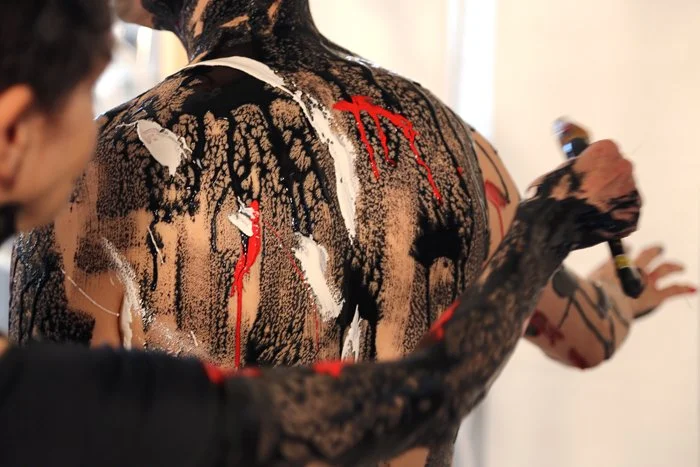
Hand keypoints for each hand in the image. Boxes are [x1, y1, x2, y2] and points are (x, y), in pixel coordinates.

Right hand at [527, 140, 641, 249]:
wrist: (558, 226)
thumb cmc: (554, 196)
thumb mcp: (560, 172)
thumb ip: (578, 169)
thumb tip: (581, 174)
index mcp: (605, 151)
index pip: (606, 153)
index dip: (595, 166)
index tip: (586, 176)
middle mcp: (623, 167)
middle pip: (618, 171)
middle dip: (607, 182)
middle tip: (589, 195)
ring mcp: (631, 191)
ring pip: (623, 193)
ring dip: (611, 200)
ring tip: (592, 213)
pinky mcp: (634, 214)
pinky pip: (626, 213)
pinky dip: (616, 218)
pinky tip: (599, 223)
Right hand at [589, 244, 696, 318]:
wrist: (606, 305)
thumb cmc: (592, 294)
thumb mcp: (587, 282)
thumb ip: (590, 274)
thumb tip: (577, 274)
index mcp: (616, 264)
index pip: (624, 252)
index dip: (627, 249)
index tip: (629, 246)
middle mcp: (635, 269)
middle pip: (648, 254)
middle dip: (654, 251)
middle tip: (659, 249)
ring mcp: (647, 281)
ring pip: (665, 268)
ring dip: (674, 266)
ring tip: (681, 267)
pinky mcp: (656, 296)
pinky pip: (673, 290)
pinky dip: (684, 289)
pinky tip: (693, 289)